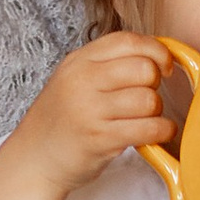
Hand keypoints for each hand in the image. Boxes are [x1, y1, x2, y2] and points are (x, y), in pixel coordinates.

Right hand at [0, 33, 177, 199]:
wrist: (34, 159)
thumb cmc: (62, 119)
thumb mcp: (74, 79)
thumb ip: (108, 64)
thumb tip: (158, 55)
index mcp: (79, 61)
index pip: (128, 41)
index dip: (156, 50)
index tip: (164, 66)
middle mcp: (82, 81)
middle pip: (143, 69)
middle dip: (155, 84)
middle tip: (146, 97)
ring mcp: (90, 110)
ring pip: (149, 100)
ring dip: (156, 112)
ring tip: (145, 119)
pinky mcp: (100, 139)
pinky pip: (149, 128)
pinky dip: (162, 131)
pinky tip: (157, 133)